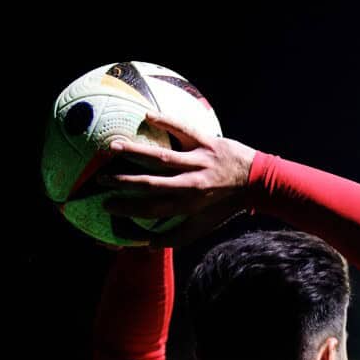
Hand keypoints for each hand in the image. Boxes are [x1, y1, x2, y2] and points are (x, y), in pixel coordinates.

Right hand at [100, 111, 256, 245]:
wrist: (258, 183)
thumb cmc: (226, 206)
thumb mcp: (204, 225)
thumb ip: (177, 235)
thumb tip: (149, 245)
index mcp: (189, 206)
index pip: (152, 209)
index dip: (128, 209)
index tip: (106, 206)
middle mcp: (192, 185)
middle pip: (152, 184)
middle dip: (124, 182)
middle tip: (100, 179)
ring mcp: (199, 163)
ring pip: (162, 158)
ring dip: (136, 152)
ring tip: (113, 146)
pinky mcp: (208, 143)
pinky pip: (183, 129)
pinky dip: (165, 121)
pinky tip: (146, 115)